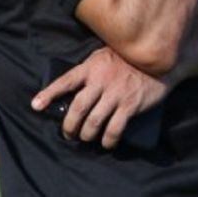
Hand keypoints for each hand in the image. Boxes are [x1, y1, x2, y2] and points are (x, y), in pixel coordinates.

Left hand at [31, 47, 171, 149]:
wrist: (161, 60)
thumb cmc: (131, 58)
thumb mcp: (107, 55)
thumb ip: (92, 68)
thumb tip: (75, 86)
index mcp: (92, 66)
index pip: (65, 81)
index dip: (49, 94)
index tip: (36, 106)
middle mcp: (101, 80)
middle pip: (77, 108)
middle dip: (69, 126)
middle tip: (69, 134)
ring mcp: (116, 93)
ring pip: (93, 122)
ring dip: (86, 135)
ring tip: (86, 138)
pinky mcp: (130, 104)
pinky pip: (113, 129)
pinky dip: (107, 140)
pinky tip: (107, 143)